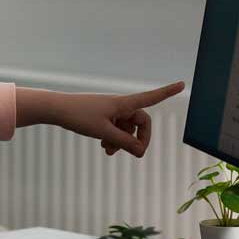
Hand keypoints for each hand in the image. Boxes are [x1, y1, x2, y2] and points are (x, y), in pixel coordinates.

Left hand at [34, 81, 184, 157]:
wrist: (55, 109)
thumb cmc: (79, 117)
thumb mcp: (104, 133)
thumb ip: (124, 143)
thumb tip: (140, 152)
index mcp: (123, 103)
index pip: (151, 97)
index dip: (167, 92)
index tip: (182, 84)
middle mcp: (119, 105)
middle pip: (140, 122)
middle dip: (137, 139)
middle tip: (135, 154)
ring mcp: (110, 110)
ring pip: (126, 128)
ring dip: (122, 141)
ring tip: (108, 151)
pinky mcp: (101, 115)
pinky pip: (115, 128)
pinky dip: (113, 138)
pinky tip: (105, 148)